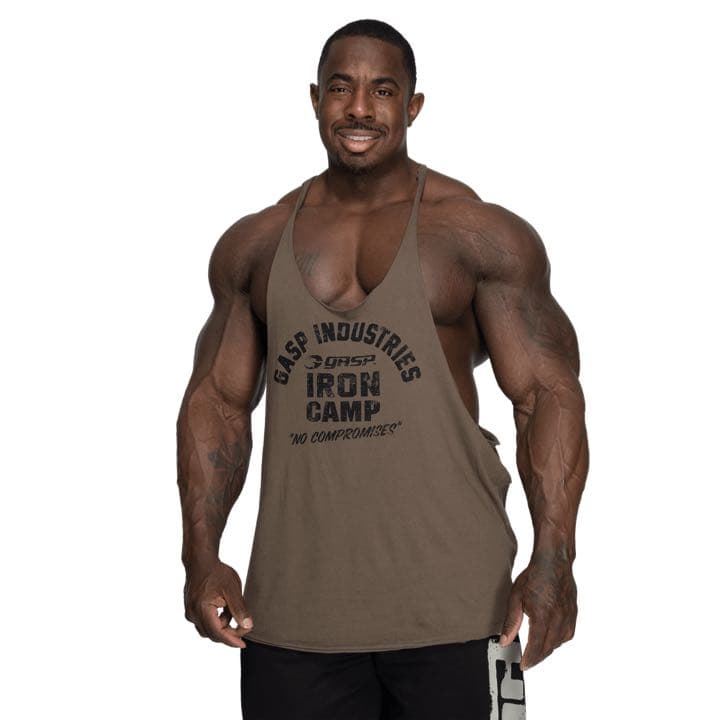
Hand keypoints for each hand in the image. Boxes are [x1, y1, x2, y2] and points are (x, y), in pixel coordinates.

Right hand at [183, 560, 253, 647]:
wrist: (200, 561)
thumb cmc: (217, 572)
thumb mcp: (232, 589)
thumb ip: (239, 609)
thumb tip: (247, 626)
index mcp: (201, 609)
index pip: (217, 633)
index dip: (231, 640)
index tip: (243, 644)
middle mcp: (192, 614)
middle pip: (212, 634)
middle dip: (229, 634)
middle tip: (244, 628)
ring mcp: (190, 613)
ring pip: (208, 630)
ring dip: (222, 625)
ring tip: (231, 608)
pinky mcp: (191, 610)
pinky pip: (204, 623)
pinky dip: (216, 620)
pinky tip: (224, 608)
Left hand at [498, 550, 576, 669]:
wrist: (554, 561)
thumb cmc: (534, 576)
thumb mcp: (515, 598)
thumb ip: (511, 622)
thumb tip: (504, 641)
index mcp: (543, 616)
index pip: (536, 647)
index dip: (529, 659)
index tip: (523, 665)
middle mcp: (558, 619)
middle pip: (548, 648)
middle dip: (537, 657)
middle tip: (527, 661)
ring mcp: (568, 617)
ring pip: (559, 643)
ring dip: (548, 649)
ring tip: (537, 650)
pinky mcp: (573, 613)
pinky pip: (567, 634)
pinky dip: (558, 640)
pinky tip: (551, 638)